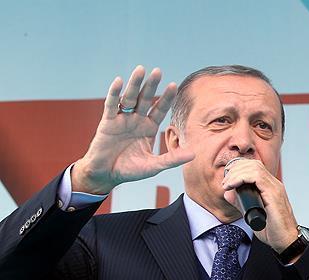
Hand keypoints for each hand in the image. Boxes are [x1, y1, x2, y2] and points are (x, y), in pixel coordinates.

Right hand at [72, 65, 194, 193]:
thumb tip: (194, 154)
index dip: (166, 98)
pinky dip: (114, 93)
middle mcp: (136, 120)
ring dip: (135, 84)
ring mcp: (122, 119)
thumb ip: (172, 159)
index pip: (159, 109)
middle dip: (151, 85)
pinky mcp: (107, 122)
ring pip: (129, 98)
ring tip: (141, 69)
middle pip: (145, 99)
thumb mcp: (154, 165)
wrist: (107, 175)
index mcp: (148, 128)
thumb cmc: (130, 170)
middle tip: (158, 71)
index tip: (174, 85)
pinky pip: (111, 105)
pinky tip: (119, 81)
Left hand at [221, 158, 299, 253]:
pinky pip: (256, 177)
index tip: (227, 180)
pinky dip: (241, 178)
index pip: (255, 167)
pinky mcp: (274, 194)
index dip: (238, 169)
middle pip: (254, 164)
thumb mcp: (251, 213)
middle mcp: (275, 185)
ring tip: (227, 184)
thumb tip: (229, 193)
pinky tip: (232, 185)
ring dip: (236, 173)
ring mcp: (275, 188)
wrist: (285, 241)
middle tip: (225, 182)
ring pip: (254, 167)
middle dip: (235, 169)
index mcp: (271, 187)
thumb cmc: (273, 230)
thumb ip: (241, 202)